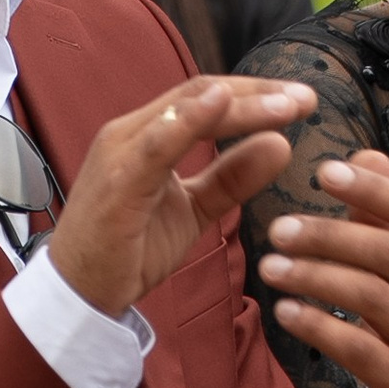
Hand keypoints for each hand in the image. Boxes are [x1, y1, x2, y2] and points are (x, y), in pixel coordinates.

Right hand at [50, 74, 316, 319]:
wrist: (81, 294)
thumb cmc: (130, 249)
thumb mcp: (195, 210)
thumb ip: (231, 177)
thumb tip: (280, 145)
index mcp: (149, 134)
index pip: (207, 98)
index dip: (256, 95)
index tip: (302, 100)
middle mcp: (133, 131)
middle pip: (202, 94)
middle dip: (258, 94)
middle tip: (307, 98)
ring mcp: (123, 151)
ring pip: (187, 110)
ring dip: (241, 105)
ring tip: (288, 106)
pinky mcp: (117, 180)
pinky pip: (157, 143)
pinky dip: (189, 120)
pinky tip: (221, 104)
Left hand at [255, 150, 388, 387]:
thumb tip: (367, 155)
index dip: (375, 190)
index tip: (323, 170)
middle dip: (330, 235)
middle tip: (278, 228)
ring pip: (372, 299)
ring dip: (314, 277)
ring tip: (270, 267)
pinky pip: (359, 349)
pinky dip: (317, 326)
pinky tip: (285, 311)